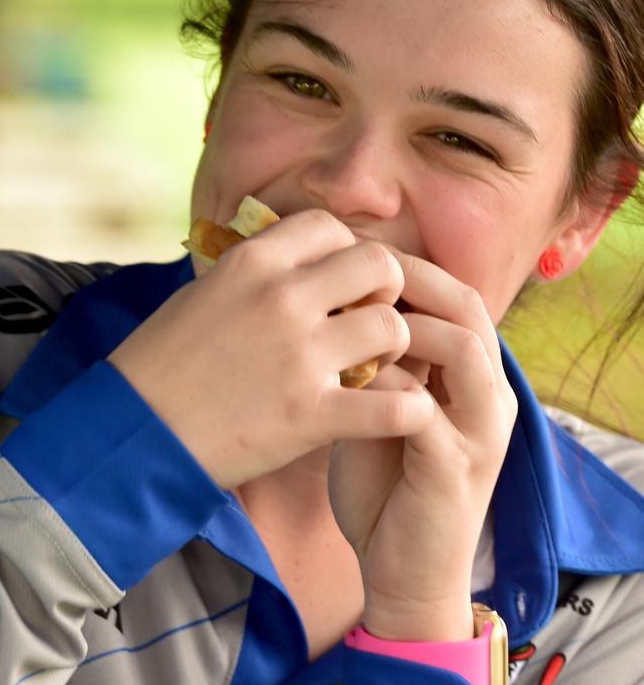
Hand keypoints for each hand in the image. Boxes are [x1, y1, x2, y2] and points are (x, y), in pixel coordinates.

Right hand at [108, 211, 432, 488]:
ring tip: (372, 366)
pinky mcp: (310, 414)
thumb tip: (302, 258)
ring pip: (393, 326)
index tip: (341, 280)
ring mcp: (299, 355)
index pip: (330, 227)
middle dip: (385, 288)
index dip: (346, 250)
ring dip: (394, 347)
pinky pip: (394, 406)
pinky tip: (400, 411)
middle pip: (380, 264)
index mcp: (252, 263)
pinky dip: (408, 410)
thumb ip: (256, 270)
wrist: (133, 433)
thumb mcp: (203, 292)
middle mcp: (282, 298)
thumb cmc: (164, 360)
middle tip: (369, 317)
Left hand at [328, 251, 517, 641]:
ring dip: (407, 325)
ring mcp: (480, 432)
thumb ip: (375, 357)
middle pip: (467, 307)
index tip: (352, 251)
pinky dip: (387, 386)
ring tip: (352, 319)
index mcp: (473, 373)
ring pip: (464, 348)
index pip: (454, 294)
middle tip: (356, 268)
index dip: (408, 266)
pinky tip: (346, 381)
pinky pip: (428, 411)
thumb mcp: (381, 405)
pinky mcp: (457, 470)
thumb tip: (332, 298)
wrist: (403, 570)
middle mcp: (490, 394)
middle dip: (411, 279)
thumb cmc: (385, 479)